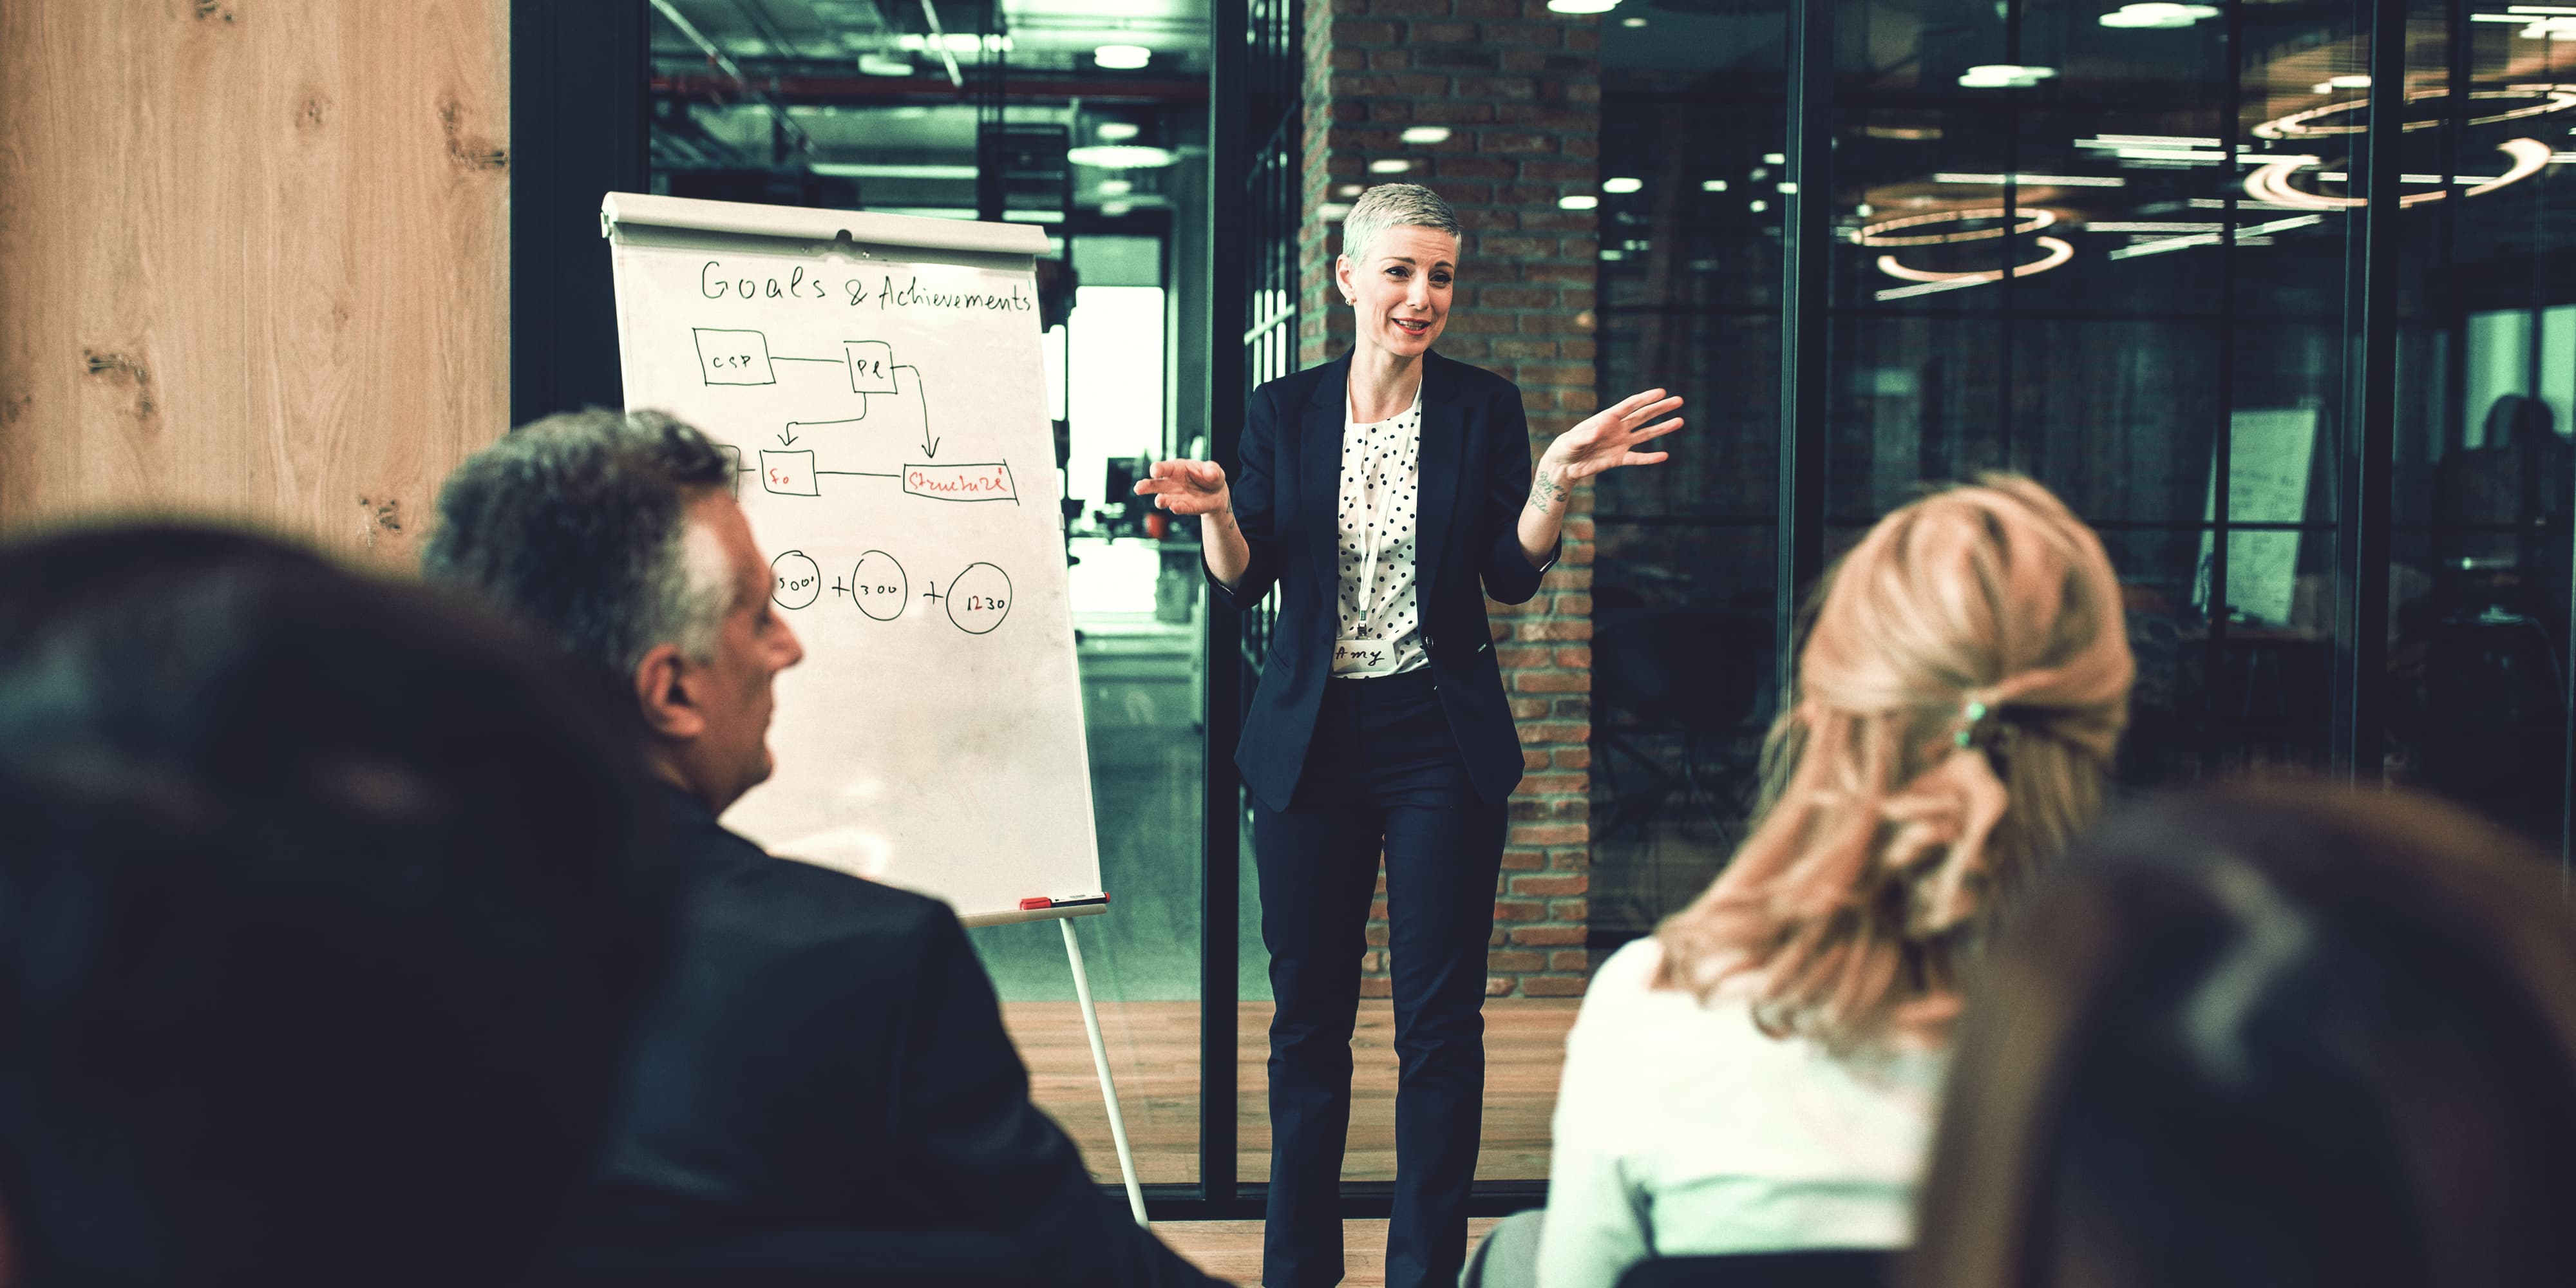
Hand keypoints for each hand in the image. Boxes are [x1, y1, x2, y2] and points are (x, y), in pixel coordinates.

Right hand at [1133, 459, 1231, 519]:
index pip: (1164, 468)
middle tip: (1138, 488)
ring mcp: (1176, 496)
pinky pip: (1179, 508)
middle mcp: (1171, 483)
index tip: (1154, 471)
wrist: (1217, 494)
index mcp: (1176, 468)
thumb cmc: (1210, 477)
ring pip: (1163, 499)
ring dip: (1161, 500)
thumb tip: (1211, 474)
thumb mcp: (1213, 470)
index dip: (1158, 469)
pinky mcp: (1184, 507)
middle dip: (1146, 486)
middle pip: (1155, 484)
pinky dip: (1177, 508)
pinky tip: (1175, 507)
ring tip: (1159, 501)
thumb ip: (1212, 470)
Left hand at [1544, 388, 1684, 482]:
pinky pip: (1638, 458)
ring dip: (1662, 428)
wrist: (1564, 465)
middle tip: (1678, 400)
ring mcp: (1620, 443)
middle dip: (1661, 408)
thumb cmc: (1565, 447)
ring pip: (1646, 434)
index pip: (1630, 405)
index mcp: (1606, 418)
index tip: (1661, 392)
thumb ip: (1585, 435)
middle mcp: (1617, 428)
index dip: (1645, 398)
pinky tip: (1664, 455)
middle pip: (1643, 415)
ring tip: (1680, 421)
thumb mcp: (1572, 440)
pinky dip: (1650, 458)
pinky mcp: (1619, 459)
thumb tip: (1599, 430)